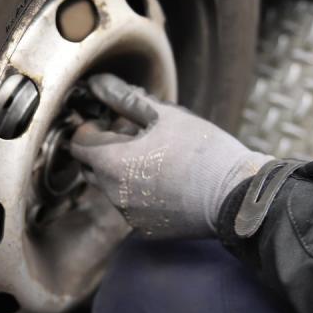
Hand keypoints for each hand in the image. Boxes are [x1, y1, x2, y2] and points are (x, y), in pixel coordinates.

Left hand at [70, 74, 272, 238]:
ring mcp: (127, 215)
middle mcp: (112, 193)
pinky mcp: (144, 229)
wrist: (235, 195)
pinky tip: (166, 181)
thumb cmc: (202, 149)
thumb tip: (96, 83)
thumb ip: (123, 98)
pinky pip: (130, 206)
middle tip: (133, 136)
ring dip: (121, 171)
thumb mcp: (163, 115)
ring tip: (155, 158)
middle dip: (103, 150)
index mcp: (111, 162)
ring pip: (110, 187)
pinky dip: (139, 192)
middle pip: (90, 167)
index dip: (89, 128)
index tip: (107, 120)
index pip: (77, 143)